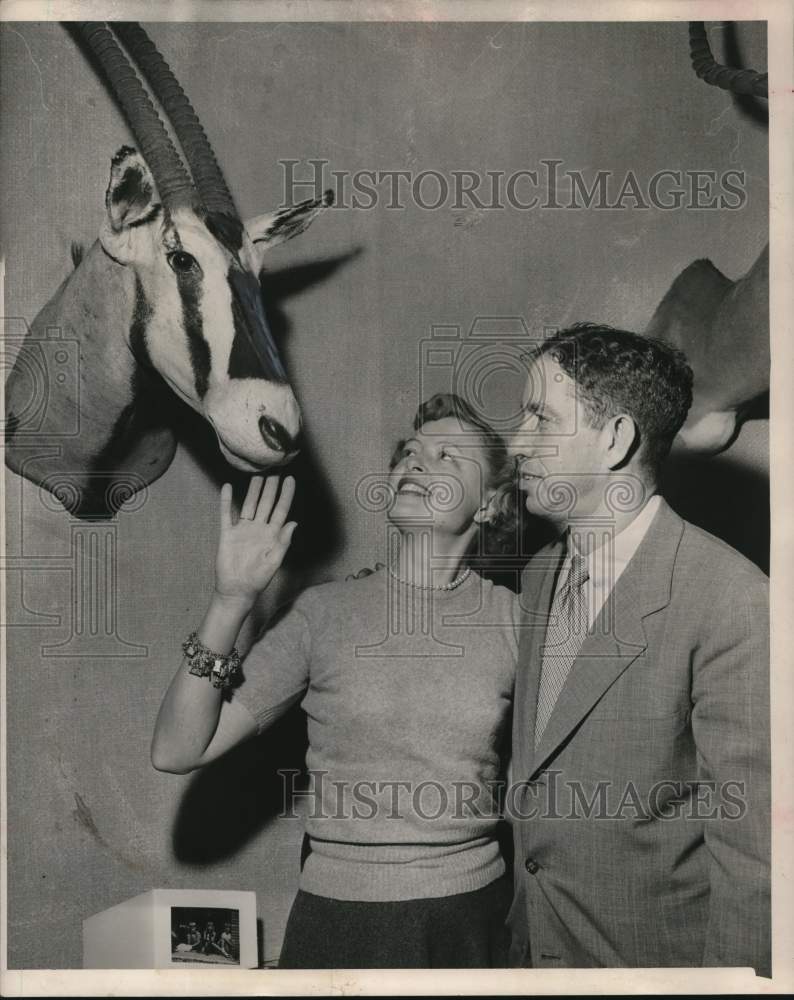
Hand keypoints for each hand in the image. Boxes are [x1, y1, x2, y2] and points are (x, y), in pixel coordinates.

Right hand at [214, 475, 296, 607]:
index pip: (281, 510)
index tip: (290, 479)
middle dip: (270, 488)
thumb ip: (283, 543)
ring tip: (257, 475)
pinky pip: (227, 514)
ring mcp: (243, 530)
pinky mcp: (228, 534)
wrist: (236, 590)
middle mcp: (259, 529)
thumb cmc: (258, 580)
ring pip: (249, 505)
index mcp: (272, 535)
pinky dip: (227, 501)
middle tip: (274, 470)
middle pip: (266, 504)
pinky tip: (228, 488)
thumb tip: (293, 524)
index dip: (286, 495)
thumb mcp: (274, 562)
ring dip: (253, 491)